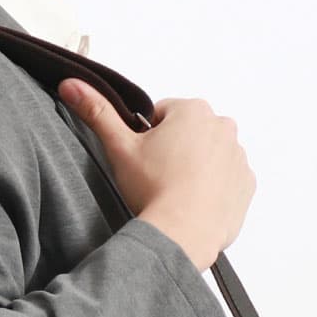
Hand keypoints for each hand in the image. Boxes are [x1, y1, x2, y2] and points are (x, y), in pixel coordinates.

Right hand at [56, 78, 256, 271]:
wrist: (183, 232)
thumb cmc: (153, 189)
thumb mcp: (120, 147)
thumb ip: (97, 112)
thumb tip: (70, 84)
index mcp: (193, 110)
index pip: (164, 115)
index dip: (148, 138)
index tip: (145, 160)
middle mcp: (223, 126)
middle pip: (190, 134)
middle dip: (175, 150)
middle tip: (158, 178)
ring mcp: (238, 156)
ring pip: (209, 156)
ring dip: (195, 169)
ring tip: (176, 193)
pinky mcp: (246, 184)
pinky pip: (227, 180)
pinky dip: (213, 189)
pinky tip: (195, 204)